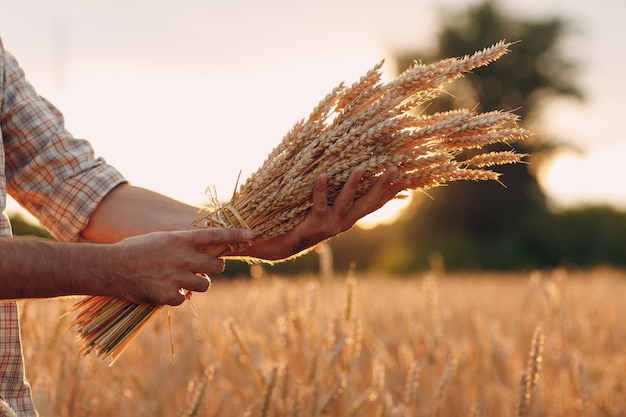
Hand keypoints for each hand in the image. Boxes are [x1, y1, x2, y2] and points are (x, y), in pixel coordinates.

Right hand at [100, 228, 252, 305]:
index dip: (235, 235)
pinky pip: (185, 299)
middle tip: (199, 268)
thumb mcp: (161, 238)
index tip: (251, 235)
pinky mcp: (167, 295)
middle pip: (217, 265)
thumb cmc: (135, 250)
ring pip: (205, 285)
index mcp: (180, 239)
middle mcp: (181, 256)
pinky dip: (177, 297)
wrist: (109, 267)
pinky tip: (163, 290)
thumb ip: (183, 244)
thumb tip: (204, 250)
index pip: (215, 235)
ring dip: (197, 285)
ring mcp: (175, 276)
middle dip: (212, 268)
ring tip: (181, 281)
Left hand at [238, 166, 408, 259]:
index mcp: (349, 218)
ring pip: (347, 202)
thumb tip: (343, 167)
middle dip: (383, 185)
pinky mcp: (314, 224)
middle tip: (395, 168)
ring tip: (362, 167)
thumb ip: (334, 193)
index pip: (375, 204)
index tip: (408, 179)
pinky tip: (323, 175)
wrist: (281, 245)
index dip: (391, 192)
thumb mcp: (323, 207)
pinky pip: (319, 203)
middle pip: (368, 202)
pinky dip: (321, 189)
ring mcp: (331, 224)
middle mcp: (344, 222)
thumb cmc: (301, 221)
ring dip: (354, 184)